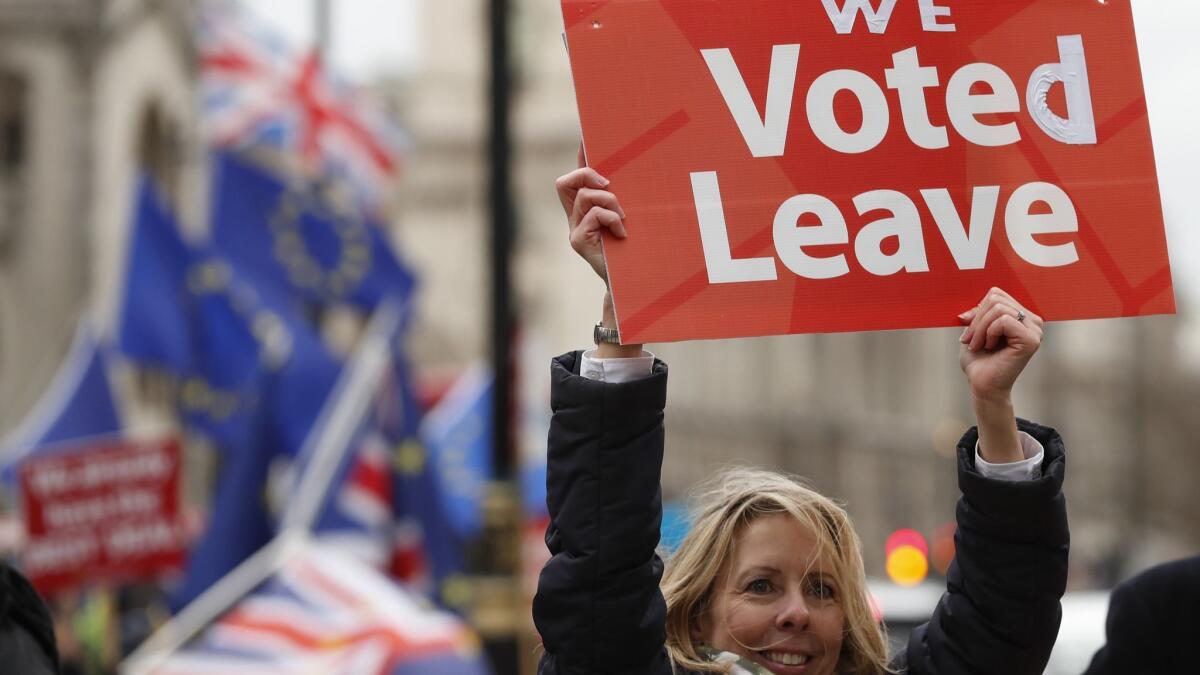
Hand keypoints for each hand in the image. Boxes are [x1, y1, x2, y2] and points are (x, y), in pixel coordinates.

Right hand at [555, 143, 626, 283]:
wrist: (629, 281)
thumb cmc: (631, 250)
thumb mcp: (626, 218)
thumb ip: (620, 199)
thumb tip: (624, 176)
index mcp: (584, 211)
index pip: (574, 179)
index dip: (579, 158)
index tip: (586, 138)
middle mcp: (574, 218)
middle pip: (565, 182)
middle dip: (587, 175)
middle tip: (609, 185)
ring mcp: (574, 230)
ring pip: (585, 196)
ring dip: (609, 202)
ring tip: (622, 218)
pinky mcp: (578, 240)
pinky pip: (594, 214)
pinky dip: (612, 219)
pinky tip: (622, 233)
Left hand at [958, 287, 1043, 402]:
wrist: (982, 384)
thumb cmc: (979, 361)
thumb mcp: (975, 330)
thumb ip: (977, 313)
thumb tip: (966, 310)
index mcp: (1022, 316)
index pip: (996, 294)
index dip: (977, 310)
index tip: (969, 331)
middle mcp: (1033, 321)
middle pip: (996, 299)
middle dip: (976, 320)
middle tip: (969, 340)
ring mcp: (1035, 330)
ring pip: (999, 309)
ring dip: (980, 328)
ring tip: (977, 345)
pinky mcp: (1031, 340)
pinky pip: (1004, 321)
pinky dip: (989, 333)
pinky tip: (990, 346)